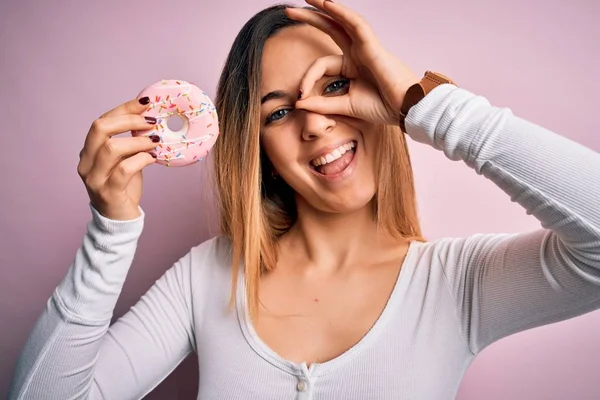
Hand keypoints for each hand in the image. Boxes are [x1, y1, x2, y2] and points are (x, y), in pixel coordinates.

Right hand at [77, 98, 158, 220]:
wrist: (119, 220)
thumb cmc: (123, 187)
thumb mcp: (125, 160)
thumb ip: (130, 142)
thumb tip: (148, 120)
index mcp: (89, 151)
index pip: (102, 121)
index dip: (124, 109)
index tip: (145, 103)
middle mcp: (86, 162)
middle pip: (99, 128)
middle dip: (128, 120)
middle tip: (151, 121)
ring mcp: (94, 178)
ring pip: (111, 148)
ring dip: (137, 141)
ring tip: (155, 141)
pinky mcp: (107, 192)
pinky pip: (124, 170)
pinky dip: (141, 160)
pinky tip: (153, 158)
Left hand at [286, 0, 418, 124]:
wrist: (406, 109)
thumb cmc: (383, 108)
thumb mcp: (345, 106)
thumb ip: (322, 104)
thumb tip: (299, 103)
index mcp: (351, 67)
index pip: (321, 65)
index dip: (307, 79)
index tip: (301, 96)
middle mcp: (357, 53)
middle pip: (330, 29)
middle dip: (310, 18)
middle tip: (288, 11)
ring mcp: (364, 47)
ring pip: (341, 21)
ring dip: (323, 8)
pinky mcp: (371, 45)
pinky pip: (354, 23)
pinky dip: (340, 12)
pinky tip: (326, 3)